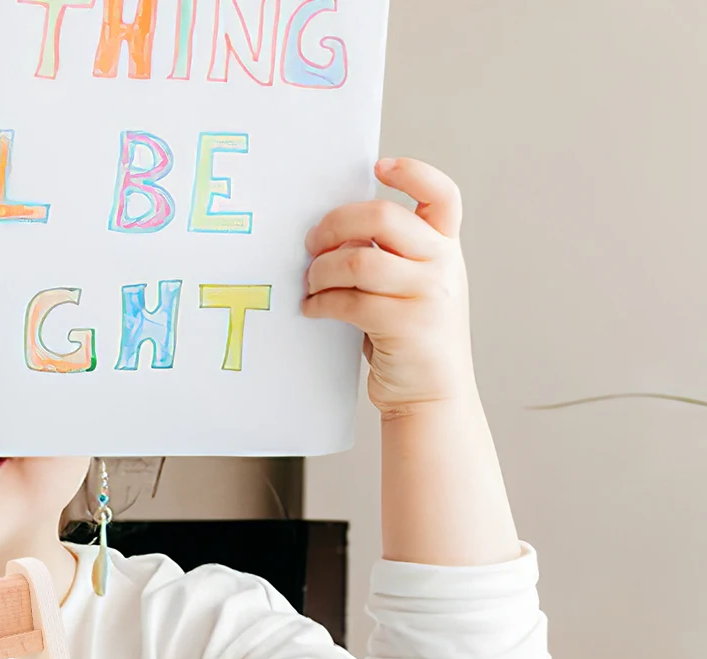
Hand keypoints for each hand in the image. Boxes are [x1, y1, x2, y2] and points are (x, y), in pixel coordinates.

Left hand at [303, 158, 473, 416]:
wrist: (432, 393)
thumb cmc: (411, 337)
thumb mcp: (414, 287)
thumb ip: (392, 257)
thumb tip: (334, 234)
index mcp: (446, 246)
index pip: (441, 195)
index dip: (412, 173)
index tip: (378, 166)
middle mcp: (442, 263)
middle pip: (384, 217)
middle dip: (336, 224)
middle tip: (312, 242)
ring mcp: (426, 293)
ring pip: (359, 260)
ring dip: (322, 270)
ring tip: (310, 283)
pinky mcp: (404, 325)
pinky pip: (349, 302)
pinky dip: (321, 303)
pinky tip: (312, 308)